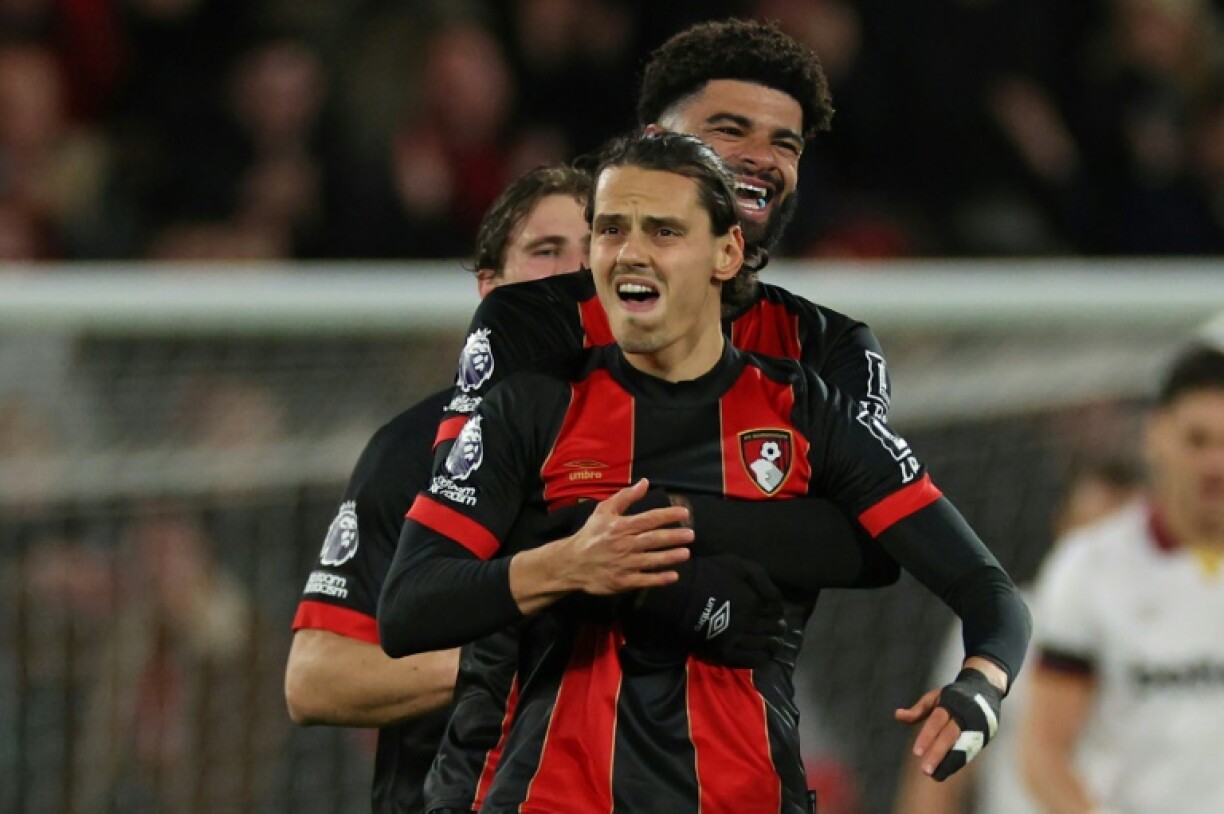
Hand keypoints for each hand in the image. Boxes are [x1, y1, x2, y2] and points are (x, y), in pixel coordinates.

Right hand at [549, 479, 692, 595]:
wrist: (571, 563)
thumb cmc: (591, 535)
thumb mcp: (603, 511)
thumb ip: (625, 497)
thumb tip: (645, 482)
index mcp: (620, 526)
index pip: (648, 519)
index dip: (668, 515)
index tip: (684, 513)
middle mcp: (623, 544)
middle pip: (653, 539)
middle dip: (674, 536)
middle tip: (691, 534)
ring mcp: (623, 564)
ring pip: (651, 560)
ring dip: (670, 557)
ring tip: (686, 553)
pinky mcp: (622, 581)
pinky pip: (644, 580)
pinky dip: (659, 579)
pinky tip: (673, 576)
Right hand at [629, 553, 785, 667]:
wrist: (679, 595)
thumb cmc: (708, 575)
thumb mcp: (737, 565)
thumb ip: (761, 579)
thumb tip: (778, 598)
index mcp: (754, 601)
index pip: (775, 610)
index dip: (777, 611)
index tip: (776, 613)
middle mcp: (750, 622)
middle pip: (772, 628)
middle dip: (778, 628)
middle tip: (779, 630)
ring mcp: (738, 638)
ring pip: (764, 645)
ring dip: (773, 644)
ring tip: (775, 645)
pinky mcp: (724, 652)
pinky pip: (749, 660)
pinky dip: (760, 659)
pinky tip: (764, 657)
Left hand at [895, 668, 1001, 780]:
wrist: (984, 689)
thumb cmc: (952, 696)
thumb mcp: (934, 697)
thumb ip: (917, 710)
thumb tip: (896, 715)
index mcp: (950, 703)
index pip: (936, 722)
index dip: (927, 737)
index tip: (916, 753)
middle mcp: (964, 715)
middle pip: (950, 737)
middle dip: (937, 754)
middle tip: (925, 771)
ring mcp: (976, 726)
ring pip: (962, 747)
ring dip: (948, 763)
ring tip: (935, 776)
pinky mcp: (984, 736)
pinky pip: (970, 752)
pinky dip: (957, 763)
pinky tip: (945, 772)